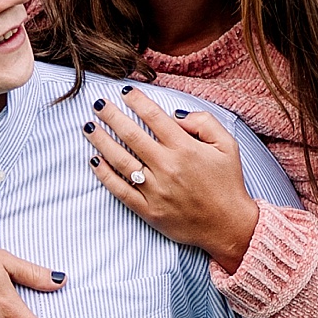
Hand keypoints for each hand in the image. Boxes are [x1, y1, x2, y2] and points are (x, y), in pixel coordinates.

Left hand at [86, 89, 261, 272]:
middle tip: (97, 103)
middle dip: (111, 116)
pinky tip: (94, 161)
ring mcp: (155, 190)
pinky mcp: (148, 210)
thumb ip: (204, 122)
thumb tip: (175, 115)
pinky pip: (121, 190)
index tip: (125, 91)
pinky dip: (105, 175)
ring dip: (101, 142)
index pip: (153, 117)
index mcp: (185, 148)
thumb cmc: (227, 183)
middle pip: (131, 135)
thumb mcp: (227, 146)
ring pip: (120, 161)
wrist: (228, 226)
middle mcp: (167, 167)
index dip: (136, 101)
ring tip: (88, 127)